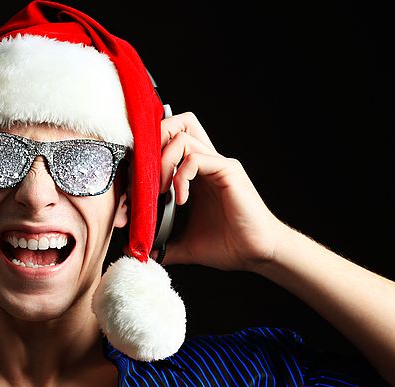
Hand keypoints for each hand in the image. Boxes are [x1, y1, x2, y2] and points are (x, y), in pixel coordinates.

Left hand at [153, 112, 291, 271]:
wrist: (257, 253)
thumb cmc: (229, 245)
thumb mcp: (185, 245)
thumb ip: (161, 245)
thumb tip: (138, 251)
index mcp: (196, 174)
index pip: (170, 141)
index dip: (148, 154)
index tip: (137, 185)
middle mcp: (207, 163)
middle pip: (178, 124)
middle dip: (154, 141)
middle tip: (146, 176)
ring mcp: (218, 164)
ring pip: (182, 136)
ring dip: (163, 163)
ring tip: (161, 191)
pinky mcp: (228, 171)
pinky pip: (195, 158)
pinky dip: (180, 177)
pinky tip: (182, 201)